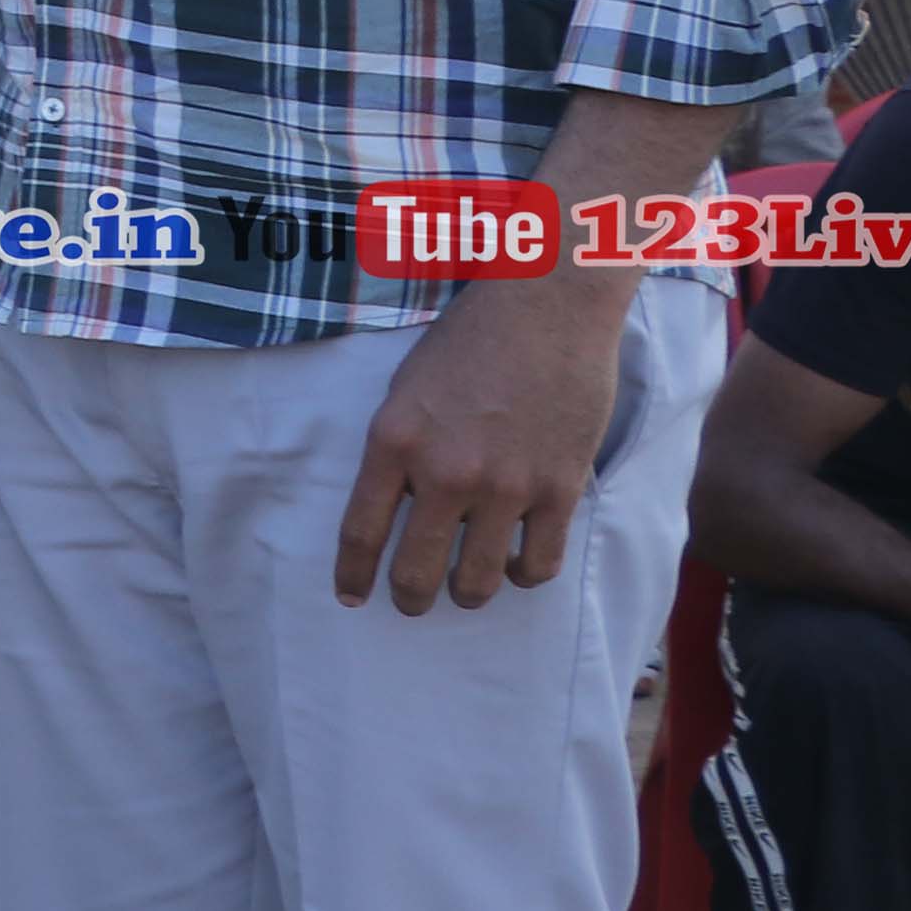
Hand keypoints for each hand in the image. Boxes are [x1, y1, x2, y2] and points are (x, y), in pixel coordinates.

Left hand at [340, 270, 627, 611]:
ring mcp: (505, 484)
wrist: (546, 306)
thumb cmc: (470, 339)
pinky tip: (515, 567)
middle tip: (410, 604)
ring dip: (467, 595)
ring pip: (478, 581)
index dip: (353, 575)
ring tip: (465, 592)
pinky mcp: (560, 488)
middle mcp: (445, 471)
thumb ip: (399, 452)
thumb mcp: (406, 390)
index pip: (361, 532)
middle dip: (409, 598)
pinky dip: (523, 575)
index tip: (350, 597)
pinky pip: (538, 562)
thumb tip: (401, 506)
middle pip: (416, 571)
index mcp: (393, 442)